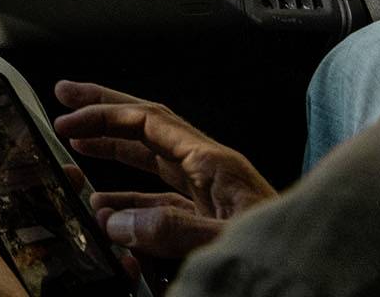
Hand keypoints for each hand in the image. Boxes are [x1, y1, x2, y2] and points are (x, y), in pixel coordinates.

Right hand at [53, 81, 277, 258]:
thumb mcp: (224, 238)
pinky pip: (161, 205)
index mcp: (215, 164)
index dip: (105, 114)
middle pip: (147, 131)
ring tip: (78, 160)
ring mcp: (208, 199)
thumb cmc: (286, 254)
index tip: (69, 117)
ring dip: (113, 160)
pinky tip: (108, 213)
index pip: (150, 122)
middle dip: (105, 115)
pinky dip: (129, 204)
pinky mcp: (208, 224)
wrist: (314, 277)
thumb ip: (171, 229)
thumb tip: (118, 220)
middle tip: (66, 102)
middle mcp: (209, 174)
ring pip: (151, 167)